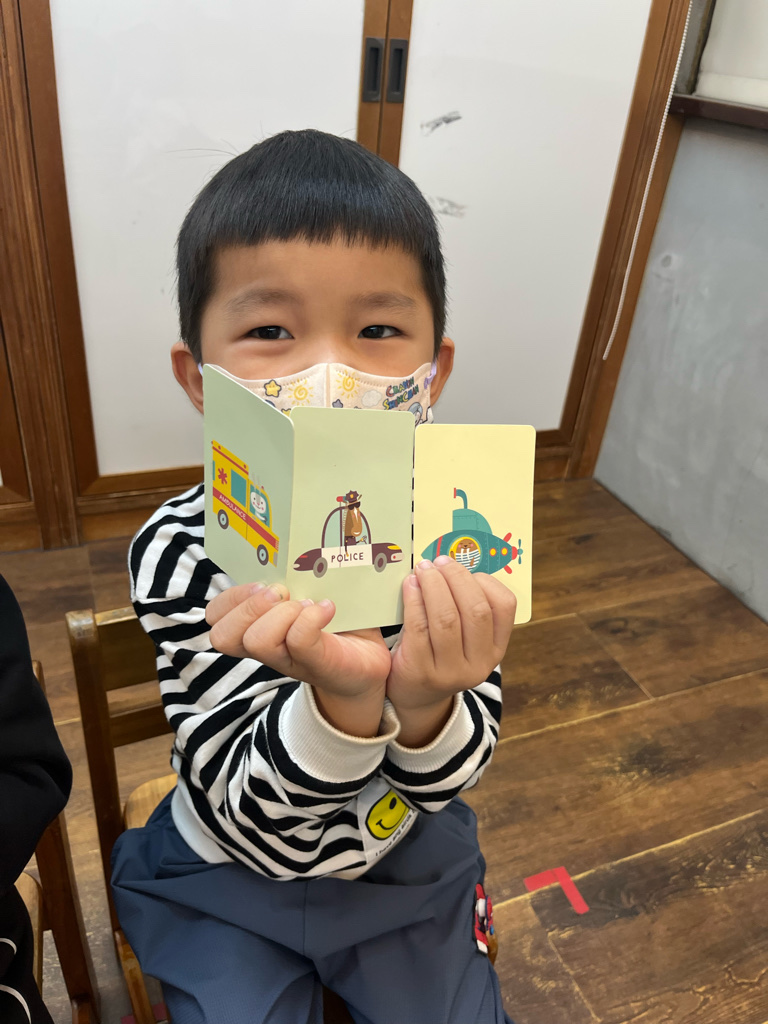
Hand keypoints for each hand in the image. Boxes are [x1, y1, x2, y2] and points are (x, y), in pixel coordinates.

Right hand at [205, 583, 391, 735]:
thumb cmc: (338, 622)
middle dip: (249, 606)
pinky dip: (311, 619)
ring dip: (281, 615)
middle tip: (282, 593)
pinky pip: (299, 641)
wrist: (368, 664)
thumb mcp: (312, 592)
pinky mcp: (317, 663)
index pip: (216, 616)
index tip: (261, 582)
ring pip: (257, 641)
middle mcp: (267, 646)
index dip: (230, 598)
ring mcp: (289, 658)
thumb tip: (300, 538)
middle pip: (224, 635)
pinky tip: (327, 609)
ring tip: (305, 605)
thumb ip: (298, 572)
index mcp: (258, 625)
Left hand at [386, 556, 515, 744]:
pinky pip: (419, 627)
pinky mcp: (421, 671)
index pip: (504, 606)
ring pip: (447, 618)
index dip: (485, 580)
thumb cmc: (439, 652)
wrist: (415, 695)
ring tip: (423, 569)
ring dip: (434, 585)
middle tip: (439, 561)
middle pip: (475, 610)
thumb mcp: (465, 637)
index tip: (465, 565)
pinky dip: (415, 600)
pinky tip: (410, 585)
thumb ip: (466, 605)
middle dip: (457, 577)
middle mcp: (479, 664)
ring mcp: (451, 671)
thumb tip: (454, 562)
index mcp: (496, 649)